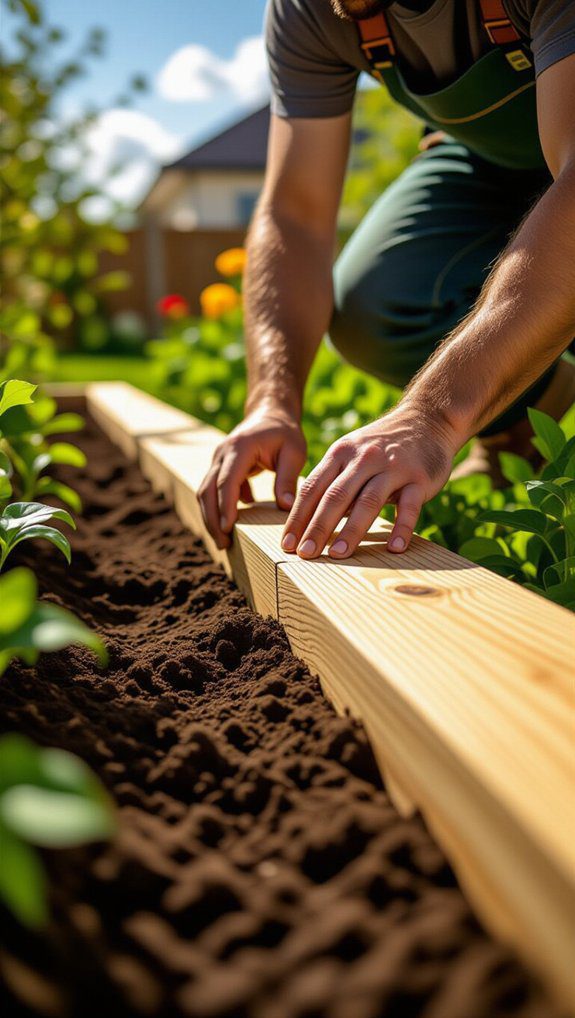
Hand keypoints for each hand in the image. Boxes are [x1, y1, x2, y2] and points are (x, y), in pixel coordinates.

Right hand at [198, 405, 306, 548]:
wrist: (270, 413)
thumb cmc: (284, 432)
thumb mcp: (294, 452)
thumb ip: (288, 478)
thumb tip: (286, 507)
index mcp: (239, 448)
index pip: (226, 481)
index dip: (225, 506)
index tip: (228, 529)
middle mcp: (222, 453)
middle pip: (207, 490)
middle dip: (212, 519)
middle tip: (223, 544)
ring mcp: (217, 460)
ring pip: (205, 492)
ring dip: (211, 517)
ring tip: (224, 541)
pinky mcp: (219, 467)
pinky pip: (212, 490)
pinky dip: (219, 508)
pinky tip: (236, 520)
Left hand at [281, 405, 457, 558]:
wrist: (426, 419)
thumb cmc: (381, 446)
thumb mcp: (351, 454)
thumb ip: (333, 482)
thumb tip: (310, 520)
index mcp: (341, 454)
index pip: (313, 488)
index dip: (298, 517)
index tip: (287, 543)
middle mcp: (364, 459)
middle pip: (336, 496)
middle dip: (318, 527)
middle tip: (305, 554)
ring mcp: (393, 468)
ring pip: (368, 501)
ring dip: (352, 530)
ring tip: (338, 554)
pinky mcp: (419, 478)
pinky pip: (410, 506)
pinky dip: (402, 528)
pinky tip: (394, 548)